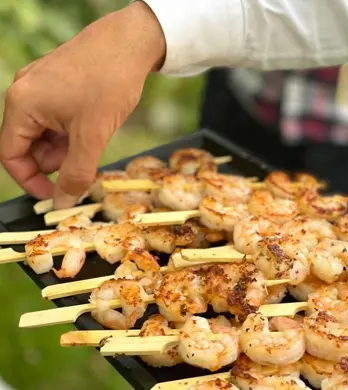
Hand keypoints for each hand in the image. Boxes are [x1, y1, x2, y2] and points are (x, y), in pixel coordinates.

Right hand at [0, 1, 164, 208]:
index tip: (56, 194)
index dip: (32, 181)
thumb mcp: (92, 136)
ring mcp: (40, 86)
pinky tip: (92, 128)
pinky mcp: (57, 84)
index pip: (11, 156)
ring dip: (66, 147)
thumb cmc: (108, 83)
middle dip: (56, 161)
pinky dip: (71, 131)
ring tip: (92, 141)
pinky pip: (56, 118)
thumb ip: (76, 174)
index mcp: (21, 105)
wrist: (130, 42)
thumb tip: (62, 203)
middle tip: (84, 162)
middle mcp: (24, 94)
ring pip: (45, 133)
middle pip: (29, 145)